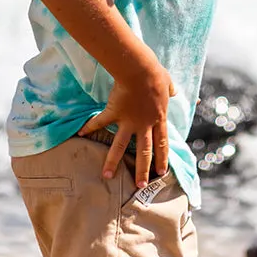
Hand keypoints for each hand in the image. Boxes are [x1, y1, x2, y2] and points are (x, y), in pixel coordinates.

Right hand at [79, 61, 175, 187]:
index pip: (162, 143)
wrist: (140, 70)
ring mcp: (128, 120)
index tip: (161, 172)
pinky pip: (100, 121)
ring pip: (120, 146)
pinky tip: (81, 133)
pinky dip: (90, 126)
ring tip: (107, 176)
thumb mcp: (168, 82)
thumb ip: (171, 89)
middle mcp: (143, 124)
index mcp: (158, 117)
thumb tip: (175, 90)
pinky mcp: (114, 112)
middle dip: (143, 170)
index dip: (162, 159)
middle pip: (144, 151)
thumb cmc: (155, 75)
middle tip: (141, 186)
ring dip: (113, 162)